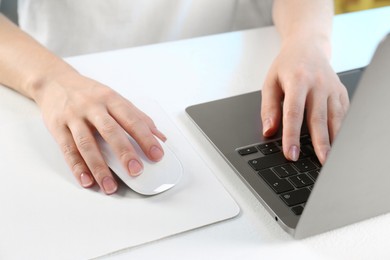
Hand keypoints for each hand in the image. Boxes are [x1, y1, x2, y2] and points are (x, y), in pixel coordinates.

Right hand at [33, 71, 165, 193]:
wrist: (54, 81)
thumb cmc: (89, 93)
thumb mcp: (114, 98)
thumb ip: (138, 117)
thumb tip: (160, 137)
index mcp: (111, 99)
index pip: (132, 120)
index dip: (146, 138)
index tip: (156, 155)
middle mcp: (92, 107)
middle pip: (110, 131)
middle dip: (125, 153)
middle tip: (136, 171)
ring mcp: (74, 117)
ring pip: (87, 144)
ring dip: (99, 167)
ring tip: (110, 186)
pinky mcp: (57, 127)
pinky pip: (68, 150)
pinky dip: (77, 167)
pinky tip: (86, 180)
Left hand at [261, 39, 348, 163]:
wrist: (308, 46)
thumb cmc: (287, 66)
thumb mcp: (270, 82)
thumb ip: (269, 107)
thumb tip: (268, 131)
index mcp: (297, 81)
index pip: (294, 113)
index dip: (292, 135)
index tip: (291, 153)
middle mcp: (318, 84)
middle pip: (319, 118)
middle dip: (320, 143)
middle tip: (320, 162)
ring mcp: (332, 88)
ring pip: (335, 118)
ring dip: (335, 140)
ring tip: (332, 159)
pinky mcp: (341, 92)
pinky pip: (344, 113)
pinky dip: (342, 129)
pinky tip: (339, 143)